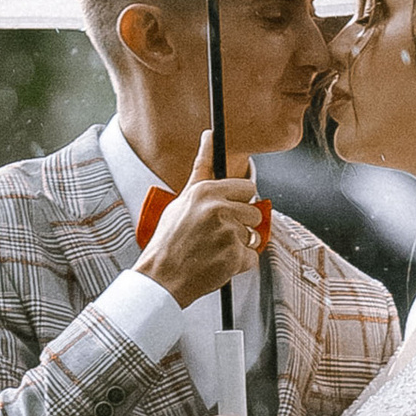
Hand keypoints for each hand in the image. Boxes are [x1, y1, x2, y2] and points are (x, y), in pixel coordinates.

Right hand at [138, 134, 268, 307]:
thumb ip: (201, 172)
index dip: (239, 201)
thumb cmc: (168, 242)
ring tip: (215, 250)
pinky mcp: (234, 254)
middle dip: (242, 224)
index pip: (246, 186)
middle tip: (219, 235)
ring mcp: (228, 231)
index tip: (232, 207)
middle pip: (254, 211)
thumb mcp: (181, 201)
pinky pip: (251, 257)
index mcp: (205, 191)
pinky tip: (218, 263)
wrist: (161, 278)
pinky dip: (239, 264)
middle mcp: (218, 208)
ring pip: (253, 235)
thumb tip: (210, 137)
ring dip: (240, 245)